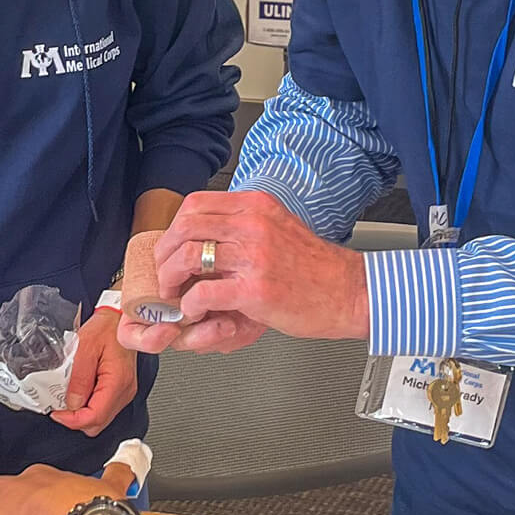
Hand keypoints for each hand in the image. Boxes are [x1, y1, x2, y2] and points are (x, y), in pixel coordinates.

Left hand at [52, 309, 137, 435]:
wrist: (119, 318)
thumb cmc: (107, 327)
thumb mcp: (85, 347)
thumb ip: (78, 378)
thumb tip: (72, 404)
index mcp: (118, 382)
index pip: (94, 417)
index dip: (72, 420)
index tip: (56, 413)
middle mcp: (124, 390)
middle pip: (97, 423)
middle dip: (75, 419)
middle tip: (59, 406)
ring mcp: (123, 391)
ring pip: (100, 418)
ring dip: (81, 413)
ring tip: (68, 395)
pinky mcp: (120, 389)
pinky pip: (103, 407)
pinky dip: (88, 405)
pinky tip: (79, 391)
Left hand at [122, 191, 369, 354]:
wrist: (350, 292)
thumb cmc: (316, 268)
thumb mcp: (279, 227)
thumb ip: (245, 224)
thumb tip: (208, 232)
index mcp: (256, 206)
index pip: (196, 204)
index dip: (174, 228)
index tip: (171, 247)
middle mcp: (253, 225)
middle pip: (185, 227)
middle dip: (165, 253)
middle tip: (165, 274)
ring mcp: (254, 256)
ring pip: (189, 256)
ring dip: (171, 278)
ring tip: (174, 294)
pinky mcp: (255, 289)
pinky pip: (205, 292)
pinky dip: (191, 304)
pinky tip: (195, 311)